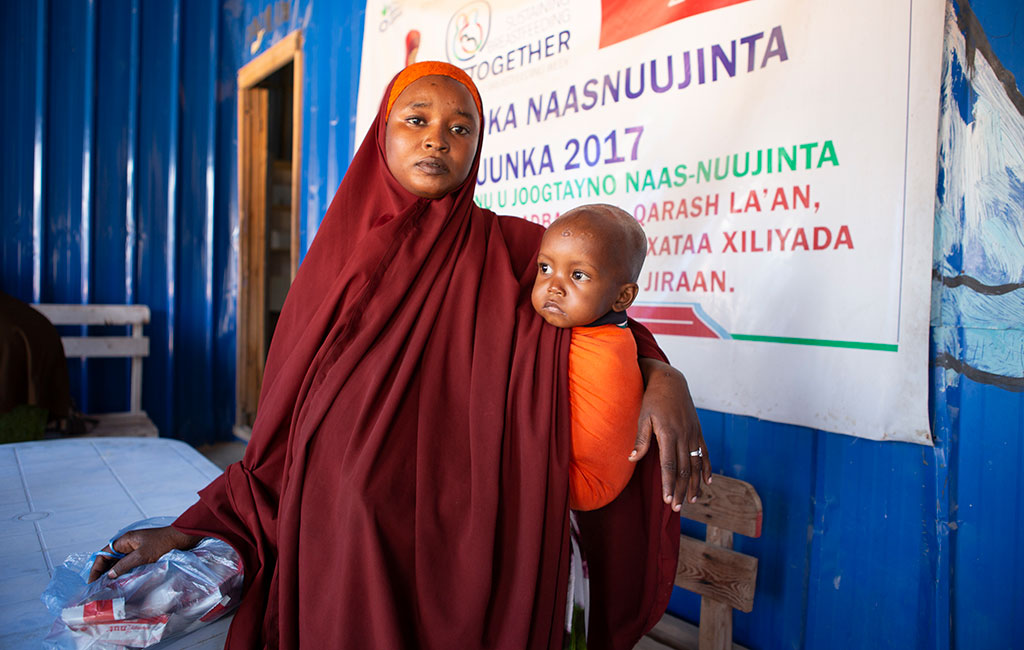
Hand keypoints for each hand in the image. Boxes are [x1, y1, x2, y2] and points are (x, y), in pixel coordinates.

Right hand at [88, 526, 202, 581]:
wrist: (182, 538)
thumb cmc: (163, 543)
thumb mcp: (142, 555)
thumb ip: (124, 565)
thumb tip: (109, 576)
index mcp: (124, 541)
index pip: (103, 555)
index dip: (96, 569)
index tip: (92, 583)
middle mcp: (128, 545)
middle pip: (109, 560)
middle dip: (103, 574)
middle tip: (98, 590)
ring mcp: (136, 550)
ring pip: (119, 564)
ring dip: (113, 575)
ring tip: (108, 590)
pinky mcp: (144, 555)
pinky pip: (129, 565)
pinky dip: (124, 573)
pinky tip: (123, 584)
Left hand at [630, 358, 711, 510]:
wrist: (670, 381)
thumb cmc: (652, 399)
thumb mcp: (643, 417)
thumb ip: (640, 439)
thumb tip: (632, 459)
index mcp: (668, 434)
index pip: (669, 465)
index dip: (668, 484)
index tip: (667, 500)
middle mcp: (683, 436)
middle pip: (683, 469)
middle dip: (680, 490)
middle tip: (677, 508)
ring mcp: (693, 434)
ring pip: (696, 464)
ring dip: (694, 484)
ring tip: (692, 500)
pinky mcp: (698, 431)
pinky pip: (704, 453)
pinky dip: (706, 468)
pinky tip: (706, 482)